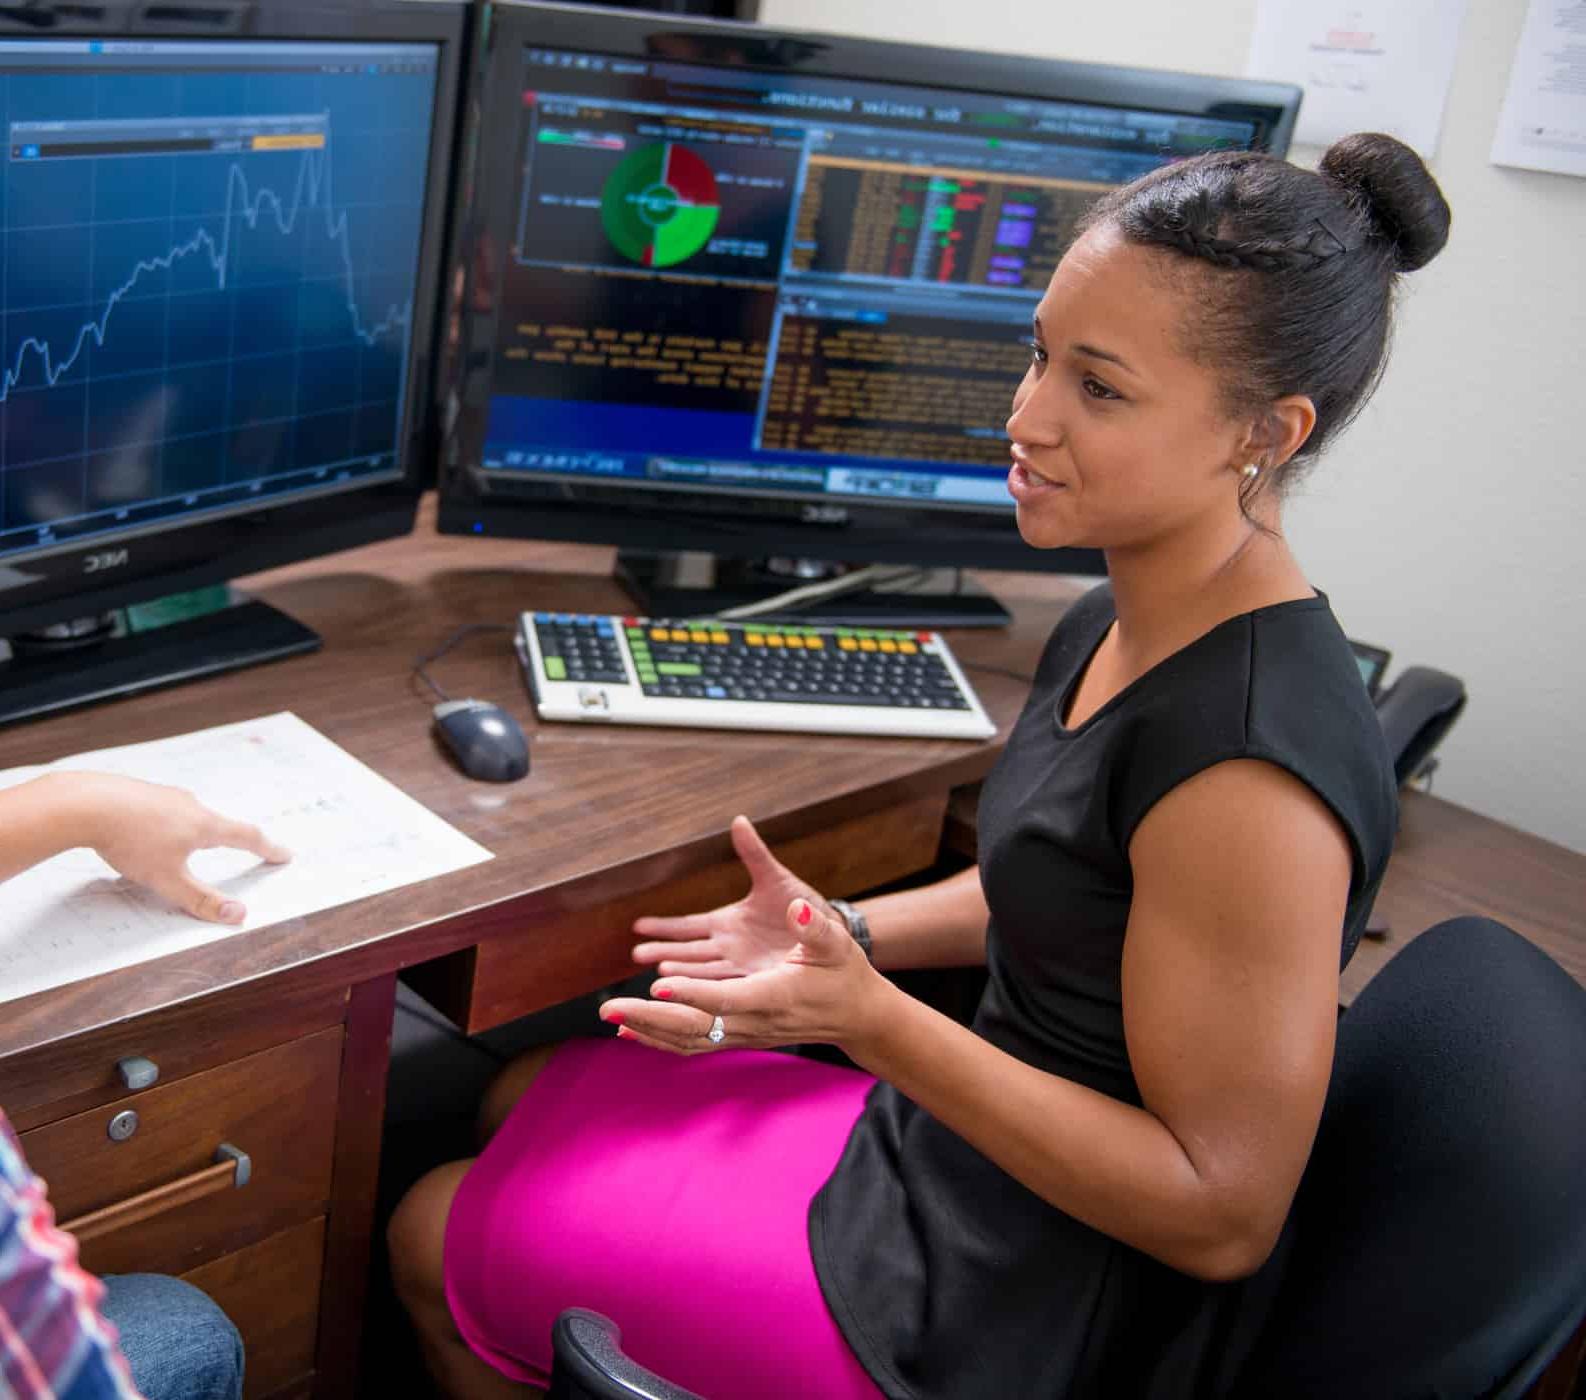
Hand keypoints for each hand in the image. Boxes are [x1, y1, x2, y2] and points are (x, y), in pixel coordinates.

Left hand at [69, 773, 290, 923]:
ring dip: (193, 829)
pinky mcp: (139, 792)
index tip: (283, 853)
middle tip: (240, 846)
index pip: (246, 837)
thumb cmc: (130, 840)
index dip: (267, 848)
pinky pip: (161, 809)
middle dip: (228, 837)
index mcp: (204, 825)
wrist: (85, 804)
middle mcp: (190, 805)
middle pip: (218, 823)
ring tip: (185, 844)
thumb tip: (238, 915)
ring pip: (188, 814)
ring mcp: (163, 795)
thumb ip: (202, 899)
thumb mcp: (168, 879)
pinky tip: (146, 831)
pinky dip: (164, 822)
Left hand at [603, 897, 882, 1055]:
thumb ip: (814, 926)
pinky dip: (661, 1038)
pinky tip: (634, 1031)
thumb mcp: (835, 943)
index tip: (659, 983)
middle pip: (695, 1025)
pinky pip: (695, 1042)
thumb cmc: (845, 974)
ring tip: (612, 1018)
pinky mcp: (741, 1036)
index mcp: (775, 995)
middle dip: (650, 1016)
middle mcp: (756, 1021)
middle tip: (609, 1008)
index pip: (727, 999)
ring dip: (649, 1029)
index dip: (693, 993)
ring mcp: (746, 1034)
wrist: (857, 1016)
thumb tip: (798, 908)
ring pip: (689, 1039)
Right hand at [632, 815, 835, 978]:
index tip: (638, 926)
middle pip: (688, 951)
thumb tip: (738, 820)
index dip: (664, 926)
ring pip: (704, 973)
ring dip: (682, 974)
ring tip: (657, 980)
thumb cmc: (805, 905)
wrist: (833, 934)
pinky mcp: (758, 982)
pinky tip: (690, 999)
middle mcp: (730, 946)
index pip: (689, 926)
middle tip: (636, 954)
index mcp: (729, 922)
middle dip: (663, 952)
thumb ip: (754, 853)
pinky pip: (729, 989)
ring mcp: (742, 966)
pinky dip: (709, 993)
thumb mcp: (776, 878)